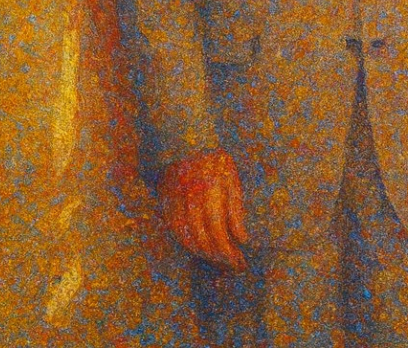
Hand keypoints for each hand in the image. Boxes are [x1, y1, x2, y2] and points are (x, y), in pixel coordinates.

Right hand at [158, 148, 248, 269]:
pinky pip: (175, 231)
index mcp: (211, 189)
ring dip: (202, 252)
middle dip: (216, 255)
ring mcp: (176, 201)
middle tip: (230, 263)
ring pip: (186, 237)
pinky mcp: (165, 204)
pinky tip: (200, 248)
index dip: (226, 249)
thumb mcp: (231, 178)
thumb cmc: (214, 162)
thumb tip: (241, 239)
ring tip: (218, 258)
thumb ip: (235, 209)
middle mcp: (191, 197)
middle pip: (201, 237)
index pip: (217, 229)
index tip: (237, 260)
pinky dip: (187, 243)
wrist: (185, 143)